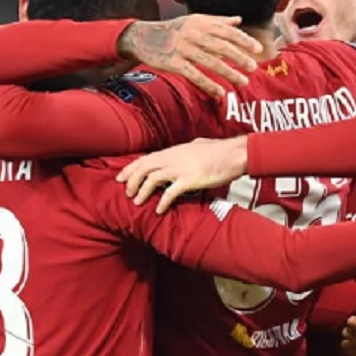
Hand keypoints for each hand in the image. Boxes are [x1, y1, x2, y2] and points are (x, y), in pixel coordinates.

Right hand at [117, 14, 263, 95]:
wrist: (143, 37)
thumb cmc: (174, 29)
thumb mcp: (194, 20)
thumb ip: (217, 21)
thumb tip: (238, 20)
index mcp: (200, 23)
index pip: (227, 31)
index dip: (244, 40)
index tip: (258, 49)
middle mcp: (193, 34)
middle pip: (221, 46)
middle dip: (239, 57)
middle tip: (253, 67)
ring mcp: (183, 48)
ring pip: (210, 62)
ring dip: (228, 73)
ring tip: (243, 81)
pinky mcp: (173, 63)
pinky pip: (194, 75)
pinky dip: (208, 85)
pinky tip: (220, 93)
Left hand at [117, 135, 249, 213]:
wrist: (234, 154)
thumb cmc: (219, 150)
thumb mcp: (198, 145)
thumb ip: (187, 149)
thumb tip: (187, 147)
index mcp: (173, 151)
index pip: (145, 158)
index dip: (130, 168)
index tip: (121, 177)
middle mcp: (172, 158)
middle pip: (143, 168)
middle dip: (131, 180)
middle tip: (126, 192)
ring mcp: (180, 169)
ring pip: (152, 179)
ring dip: (142, 192)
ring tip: (137, 202)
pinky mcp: (189, 180)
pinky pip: (170, 193)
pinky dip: (162, 202)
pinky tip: (159, 210)